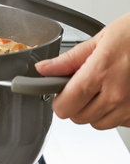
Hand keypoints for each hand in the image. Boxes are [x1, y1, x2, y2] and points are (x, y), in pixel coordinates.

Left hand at [35, 12, 129, 129]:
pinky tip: (119, 94)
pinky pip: (119, 123)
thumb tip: (43, 69)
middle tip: (83, 86)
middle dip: (75, 104)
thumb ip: (68, 60)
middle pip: (78, 118)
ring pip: (97, 123)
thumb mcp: (100, 39)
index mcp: (100, 73)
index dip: (59, 99)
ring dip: (94, 111)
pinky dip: (115, 113)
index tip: (61, 90)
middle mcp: (116, 94)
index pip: (64, 106)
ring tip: (103, 88)